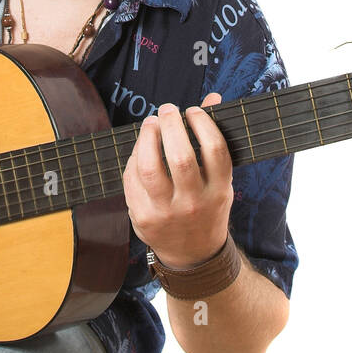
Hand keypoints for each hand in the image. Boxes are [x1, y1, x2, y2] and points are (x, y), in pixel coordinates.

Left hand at [123, 92, 232, 268]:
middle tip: (167, 110)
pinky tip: (141, 148)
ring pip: (150, 168)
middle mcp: (194, 202)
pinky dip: (134, 157)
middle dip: (171, 125)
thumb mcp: (219, 179)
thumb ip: (214, 139)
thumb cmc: (206, 206)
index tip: (193, 110)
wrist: (193, 254)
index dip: (202, 122)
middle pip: (180, 156)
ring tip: (151, 123)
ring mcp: (167, 212)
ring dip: (147, 137)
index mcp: (219, 190)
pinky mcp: (143, 216)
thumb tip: (212, 98)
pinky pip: (132, 179)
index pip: (215, 149)